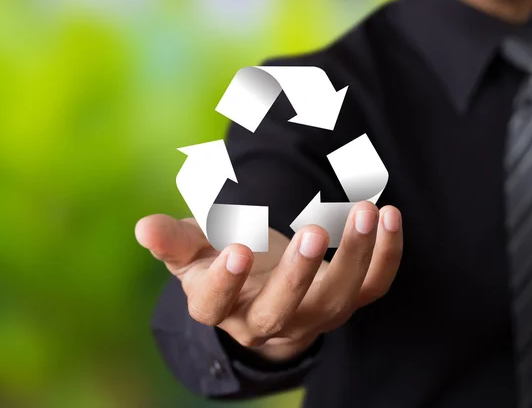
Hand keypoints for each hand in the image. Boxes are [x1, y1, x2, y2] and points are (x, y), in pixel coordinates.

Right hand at [135, 201, 402, 362]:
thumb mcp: (192, 251)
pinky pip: (373, 287)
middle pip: (282, 310)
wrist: (264, 290)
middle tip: (311, 230)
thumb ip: (173, 240)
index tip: (236, 247)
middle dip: (298, 274)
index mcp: (220, 306)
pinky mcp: (344, 301)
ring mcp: (311, 314)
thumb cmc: (222, 261)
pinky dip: (386, 256)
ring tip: (365, 212)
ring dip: (353, 257)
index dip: (224, 280)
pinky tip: (388, 216)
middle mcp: (265, 320)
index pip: (215, 303)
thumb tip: (143, 227)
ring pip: (335, 300)